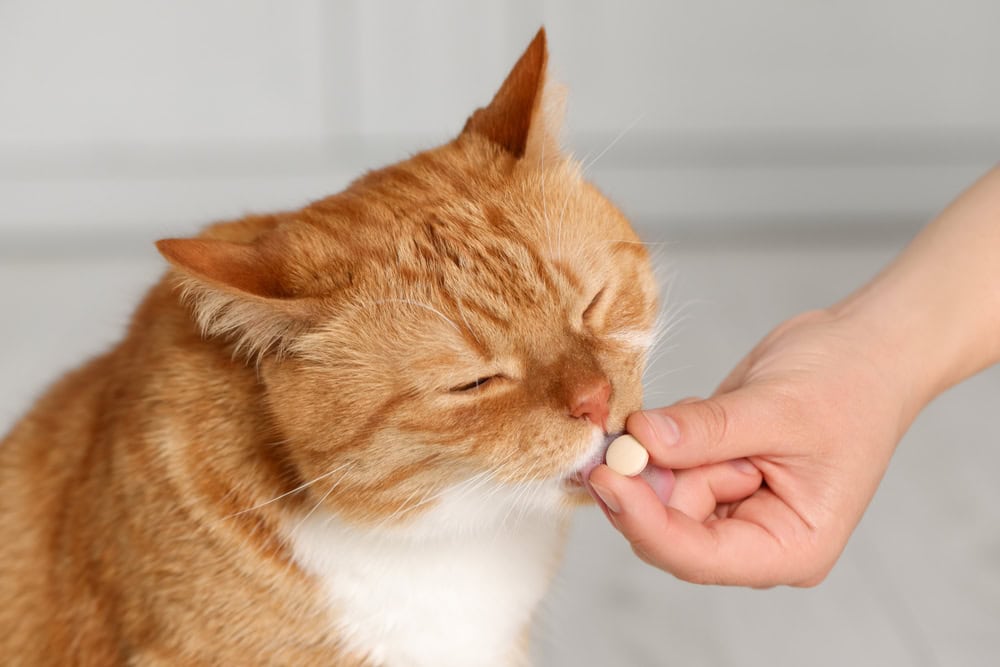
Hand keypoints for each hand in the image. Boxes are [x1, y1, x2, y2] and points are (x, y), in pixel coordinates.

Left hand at [588, 308, 914, 586]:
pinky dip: (667, 434)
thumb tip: (641, 441)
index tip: (605, 477)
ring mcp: (733, 506)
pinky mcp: (713, 472)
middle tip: (622, 433)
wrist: (863, 349)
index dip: (644, 521)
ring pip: (661, 493)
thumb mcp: (776, 408)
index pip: (698, 556)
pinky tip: (706, 409)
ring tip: (708, 409)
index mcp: (790, 547)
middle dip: (643, 481)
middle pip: (669, 529)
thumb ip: (706, 431)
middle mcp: (756, 538)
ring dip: (659, 451)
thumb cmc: (847, 384)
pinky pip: (667, 462)